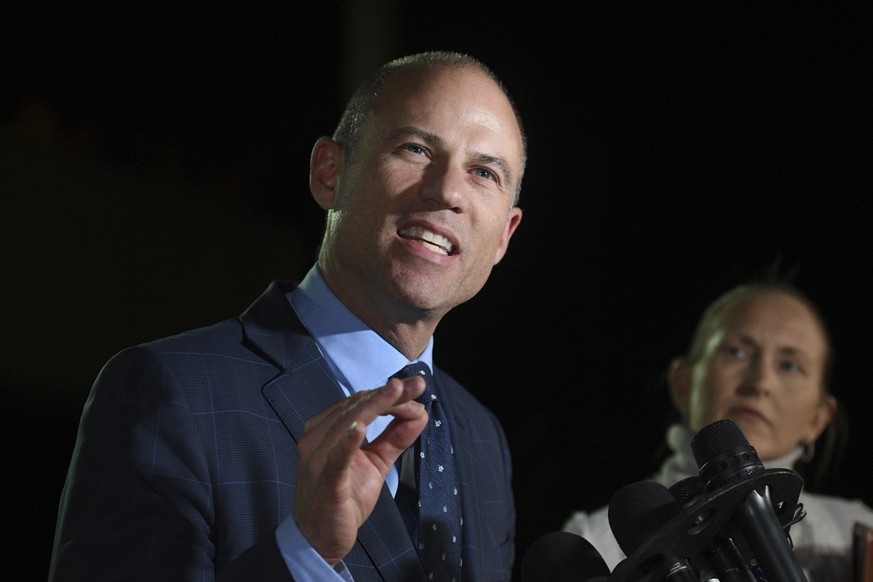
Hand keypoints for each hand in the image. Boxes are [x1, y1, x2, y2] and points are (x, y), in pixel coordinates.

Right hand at [293, 375, 427, 564]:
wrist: (318, 538)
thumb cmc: (343, 497)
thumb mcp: (375, 463)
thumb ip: (394, 439)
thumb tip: (419, 414)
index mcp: (325, 429)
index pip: (359, 402)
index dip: (389, 393)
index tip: (416, 387)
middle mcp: (316, 438)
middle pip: (356, 407)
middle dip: (389, 395)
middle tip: (417, 385)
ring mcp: (317, 458)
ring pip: (347, 423)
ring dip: (377, 407)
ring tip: (399, 393)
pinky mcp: (324, 481)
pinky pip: (336, 458)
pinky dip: (348, 441)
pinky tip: (361, 428)